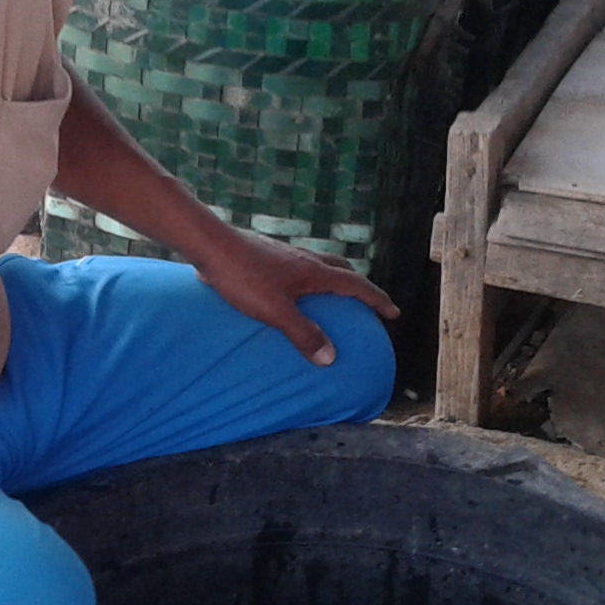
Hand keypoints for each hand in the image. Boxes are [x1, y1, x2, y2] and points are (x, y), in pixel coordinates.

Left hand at [191, 222, 398, 364]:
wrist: (210, 245)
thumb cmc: (243, 278)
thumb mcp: (276, 312)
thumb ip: (303, 334)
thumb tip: (331, 358)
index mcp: (313, 272)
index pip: (356, 286)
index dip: (377, 300)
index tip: (393, 313)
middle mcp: (303, 259)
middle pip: (341, 270)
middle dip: (358, 287)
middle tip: (366, 304)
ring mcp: (283, 255)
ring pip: (317, 267)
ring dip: (331, 281)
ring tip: (330, 300)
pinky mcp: (264, 256)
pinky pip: (295, 270)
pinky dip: (304, 283)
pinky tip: (289, 295)